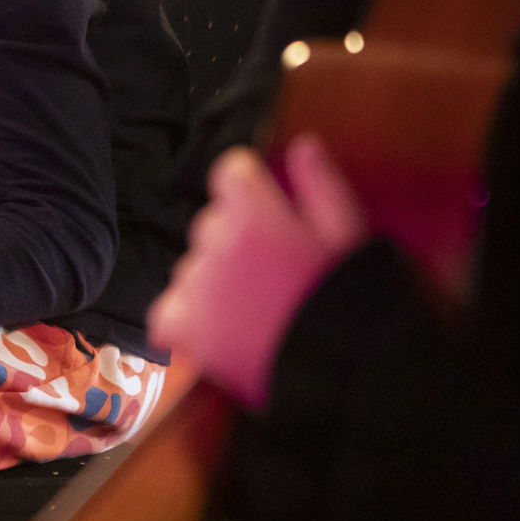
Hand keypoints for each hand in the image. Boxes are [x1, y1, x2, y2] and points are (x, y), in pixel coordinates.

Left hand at [147, 137, 365, 408]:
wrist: (339, 375)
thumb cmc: (349, 303)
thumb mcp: (350, 237)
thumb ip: (321, 185)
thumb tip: (303, 145)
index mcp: (255, 214)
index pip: (231, 173)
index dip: (253, 193)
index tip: (273, 217)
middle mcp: (216, 242)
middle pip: (213, 223)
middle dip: (238, 241)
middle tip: (275, 278)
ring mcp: (195, 284)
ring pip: (195, 265)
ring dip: (217, 281)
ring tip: (259, 313)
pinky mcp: (181, 326)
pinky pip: (170, 309)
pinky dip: (189, 318)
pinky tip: (225, 333)